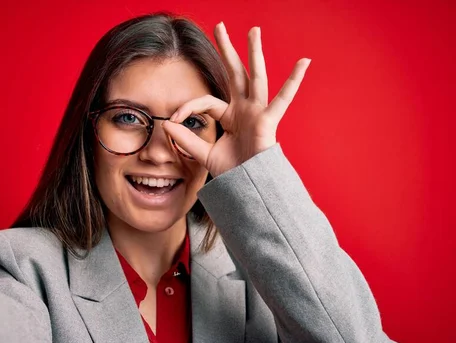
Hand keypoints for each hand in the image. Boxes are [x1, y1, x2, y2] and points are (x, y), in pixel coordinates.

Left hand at [163, 23, 309, 177]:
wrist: (248, 188)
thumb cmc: (232, 173)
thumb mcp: (204, 154)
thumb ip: (186, 139)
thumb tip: (166, 124)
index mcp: (230, 116)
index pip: (206, 102)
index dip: (188, 107)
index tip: (173, 119)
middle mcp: (244, 109)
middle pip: (234, 73)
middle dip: (227, 50)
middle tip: (220, 27)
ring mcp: (257, 112)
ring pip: (255, 77)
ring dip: (254, 53)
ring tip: (253, 30)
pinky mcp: (268, 121)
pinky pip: (283, 99)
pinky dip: (294, 82)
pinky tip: (304, 62)